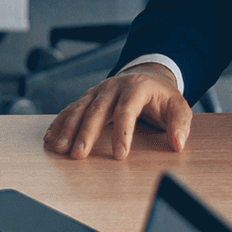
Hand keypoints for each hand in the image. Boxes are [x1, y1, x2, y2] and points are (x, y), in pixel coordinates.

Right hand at [43, 62, 192, 159]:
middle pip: (97, 110)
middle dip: (86, 133)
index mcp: (136, 87)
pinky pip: (71, 109)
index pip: (127, 110)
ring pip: (79, 109)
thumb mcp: (178, 106)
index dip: (122, 133)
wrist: (147, 75)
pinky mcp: (88, 98)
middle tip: (78, 155)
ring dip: (68, 129)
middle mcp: (113, 87)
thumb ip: (180, 124)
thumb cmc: (162, 97)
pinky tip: (51, 137)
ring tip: (59, 148)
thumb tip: (178, 143)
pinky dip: (59, 123)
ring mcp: (98, 91)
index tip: (119, 156)